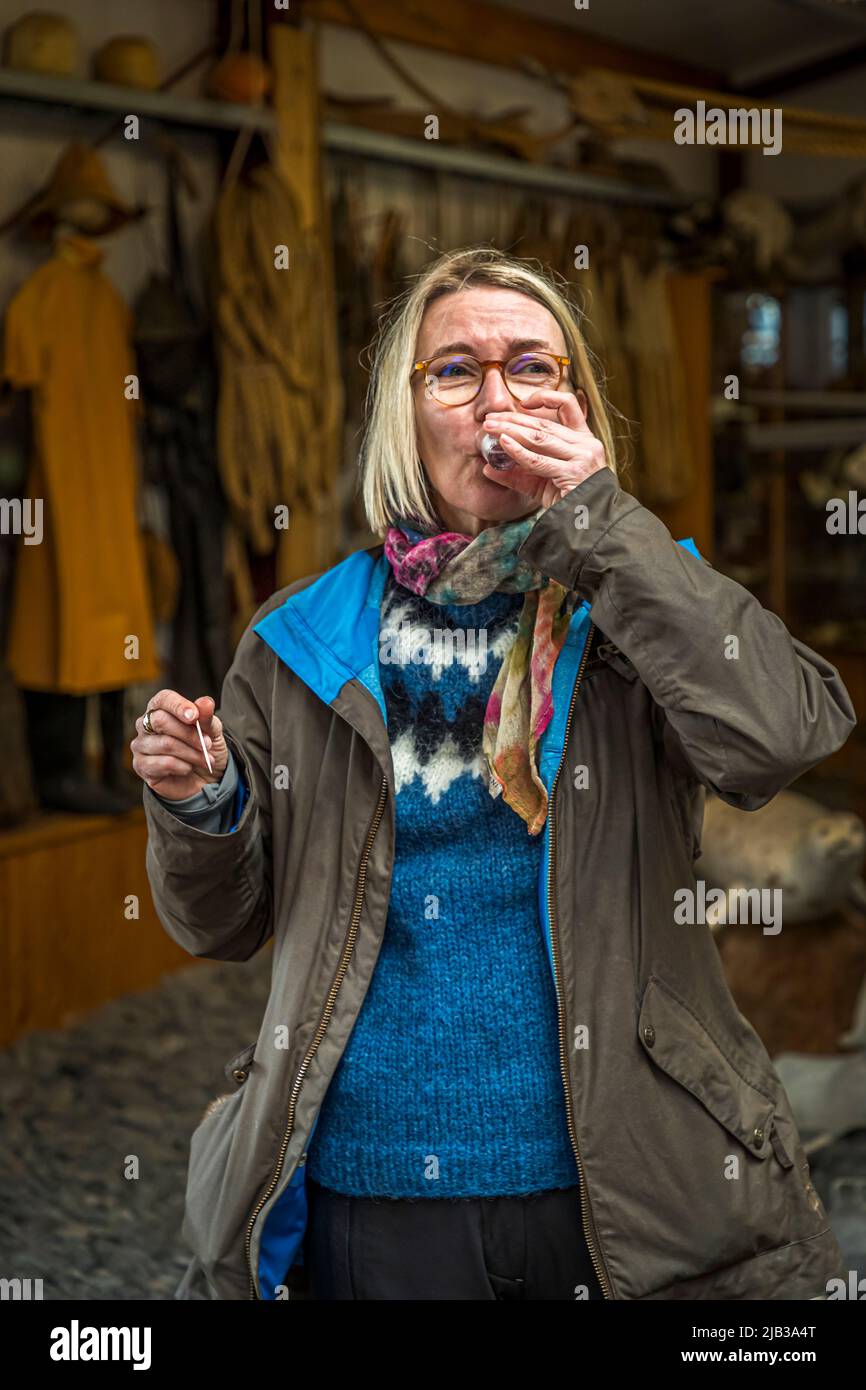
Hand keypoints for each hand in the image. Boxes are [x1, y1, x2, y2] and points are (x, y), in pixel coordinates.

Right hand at [131, 692, 228, 800]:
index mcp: (160, 709)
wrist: (204, 779)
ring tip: (205, 759)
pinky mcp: (141, 766)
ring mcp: (140, 745)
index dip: (178, 706)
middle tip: (208, 744)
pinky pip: (164, 763)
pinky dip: (183, 766)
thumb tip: (206, 702)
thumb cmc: (204, 749)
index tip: (195, 716)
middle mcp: (145, 725)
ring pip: (165, 744)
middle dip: (189, 734)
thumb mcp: (212, 731)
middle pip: (160, 720)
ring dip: (191, 753)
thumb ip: (207, 717)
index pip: (163, 699)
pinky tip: (188, 768)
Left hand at [479, 388, 608, 509]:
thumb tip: (488, 468)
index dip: (546, 399)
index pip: (568, 406)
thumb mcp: (543, 485)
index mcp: (583, 440)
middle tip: (490, 419)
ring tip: (490, 428)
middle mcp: (585, 444)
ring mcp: (581, 457)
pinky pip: (538, 459)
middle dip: (513, 419)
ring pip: (539, 436)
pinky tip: (503, 443)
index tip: (523, 403)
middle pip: (544, 423)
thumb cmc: (570, 504)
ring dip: (511, 430)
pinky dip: (518, 450)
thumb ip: (520, 474)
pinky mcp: (572, 472)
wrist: (592, 526)